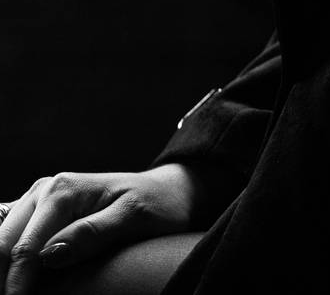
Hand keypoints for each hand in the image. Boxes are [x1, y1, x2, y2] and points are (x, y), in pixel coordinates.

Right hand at [0, 162, 234, 293]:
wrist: (167, 192)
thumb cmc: (156, 204)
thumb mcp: (133, 218)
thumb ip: (92, 234)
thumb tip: (49, 255)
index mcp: (62, 191)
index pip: (25, 249)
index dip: (17, 286)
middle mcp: (44, 191)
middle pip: (3, 245)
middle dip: (4, 279)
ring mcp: (39, 201)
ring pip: (3, 243)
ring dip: (5, 271)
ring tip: (18, 293)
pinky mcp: (41, 214)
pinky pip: (14, 239)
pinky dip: (12, 261)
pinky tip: (21, 281)